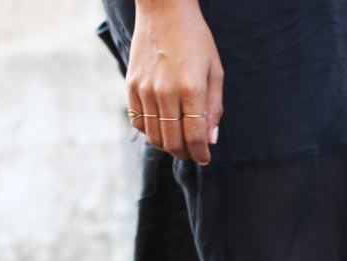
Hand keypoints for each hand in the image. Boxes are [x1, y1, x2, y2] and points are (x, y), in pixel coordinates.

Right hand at [127, 0, 222, 164]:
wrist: (164, 9)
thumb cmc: (195, 38)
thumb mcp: (214, 70)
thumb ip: (214, 108)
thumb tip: (210, 140)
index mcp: (191, 89)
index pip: (194, 137)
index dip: (200, 154)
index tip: (204, 158)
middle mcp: (166, 92)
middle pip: (173, 141)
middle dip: (184, 154)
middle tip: (191, 153)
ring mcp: (146, 89)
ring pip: (154, 136)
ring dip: (167, 146)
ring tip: (177, 142)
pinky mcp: (132, 85)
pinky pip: (138, 121)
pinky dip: (149, 131)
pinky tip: (160, 126)